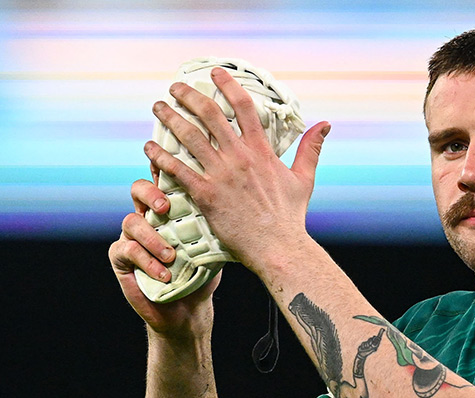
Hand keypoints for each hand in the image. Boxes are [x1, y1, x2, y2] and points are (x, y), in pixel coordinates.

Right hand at [108, 177, 219, 335]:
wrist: (188, 309)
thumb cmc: (202, 272)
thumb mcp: (211, 245)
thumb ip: (212, 221)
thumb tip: (230, 202)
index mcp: (168, 209)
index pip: (163, 181)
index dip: (163, 167)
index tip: (169, 163)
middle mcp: (147, 217)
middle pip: (138, 190)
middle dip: (150, 194)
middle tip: (165, 207)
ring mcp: (131, 237)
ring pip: (131, 222)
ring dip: (153, 238)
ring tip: (171, 255)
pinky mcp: (121, 258)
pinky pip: (127, 250)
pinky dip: (147, 262)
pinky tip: (164, 273)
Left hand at [143, 66, 331, 272]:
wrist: (279, 247)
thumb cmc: (290, 217)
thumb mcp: (304, 179)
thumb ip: (310, 149)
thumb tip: (325, 124)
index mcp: (261, 152)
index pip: (243, 108)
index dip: (228, 85)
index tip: (215, 73)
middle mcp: (240, 158)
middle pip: (210, 115)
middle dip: (189, 96)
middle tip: (175, 87)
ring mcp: (222, 176)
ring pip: (189, 137)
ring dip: (170, 118)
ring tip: (159, 107)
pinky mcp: (207, 195)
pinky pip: (178, 170)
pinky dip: (161, 156)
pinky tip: (149, 147)